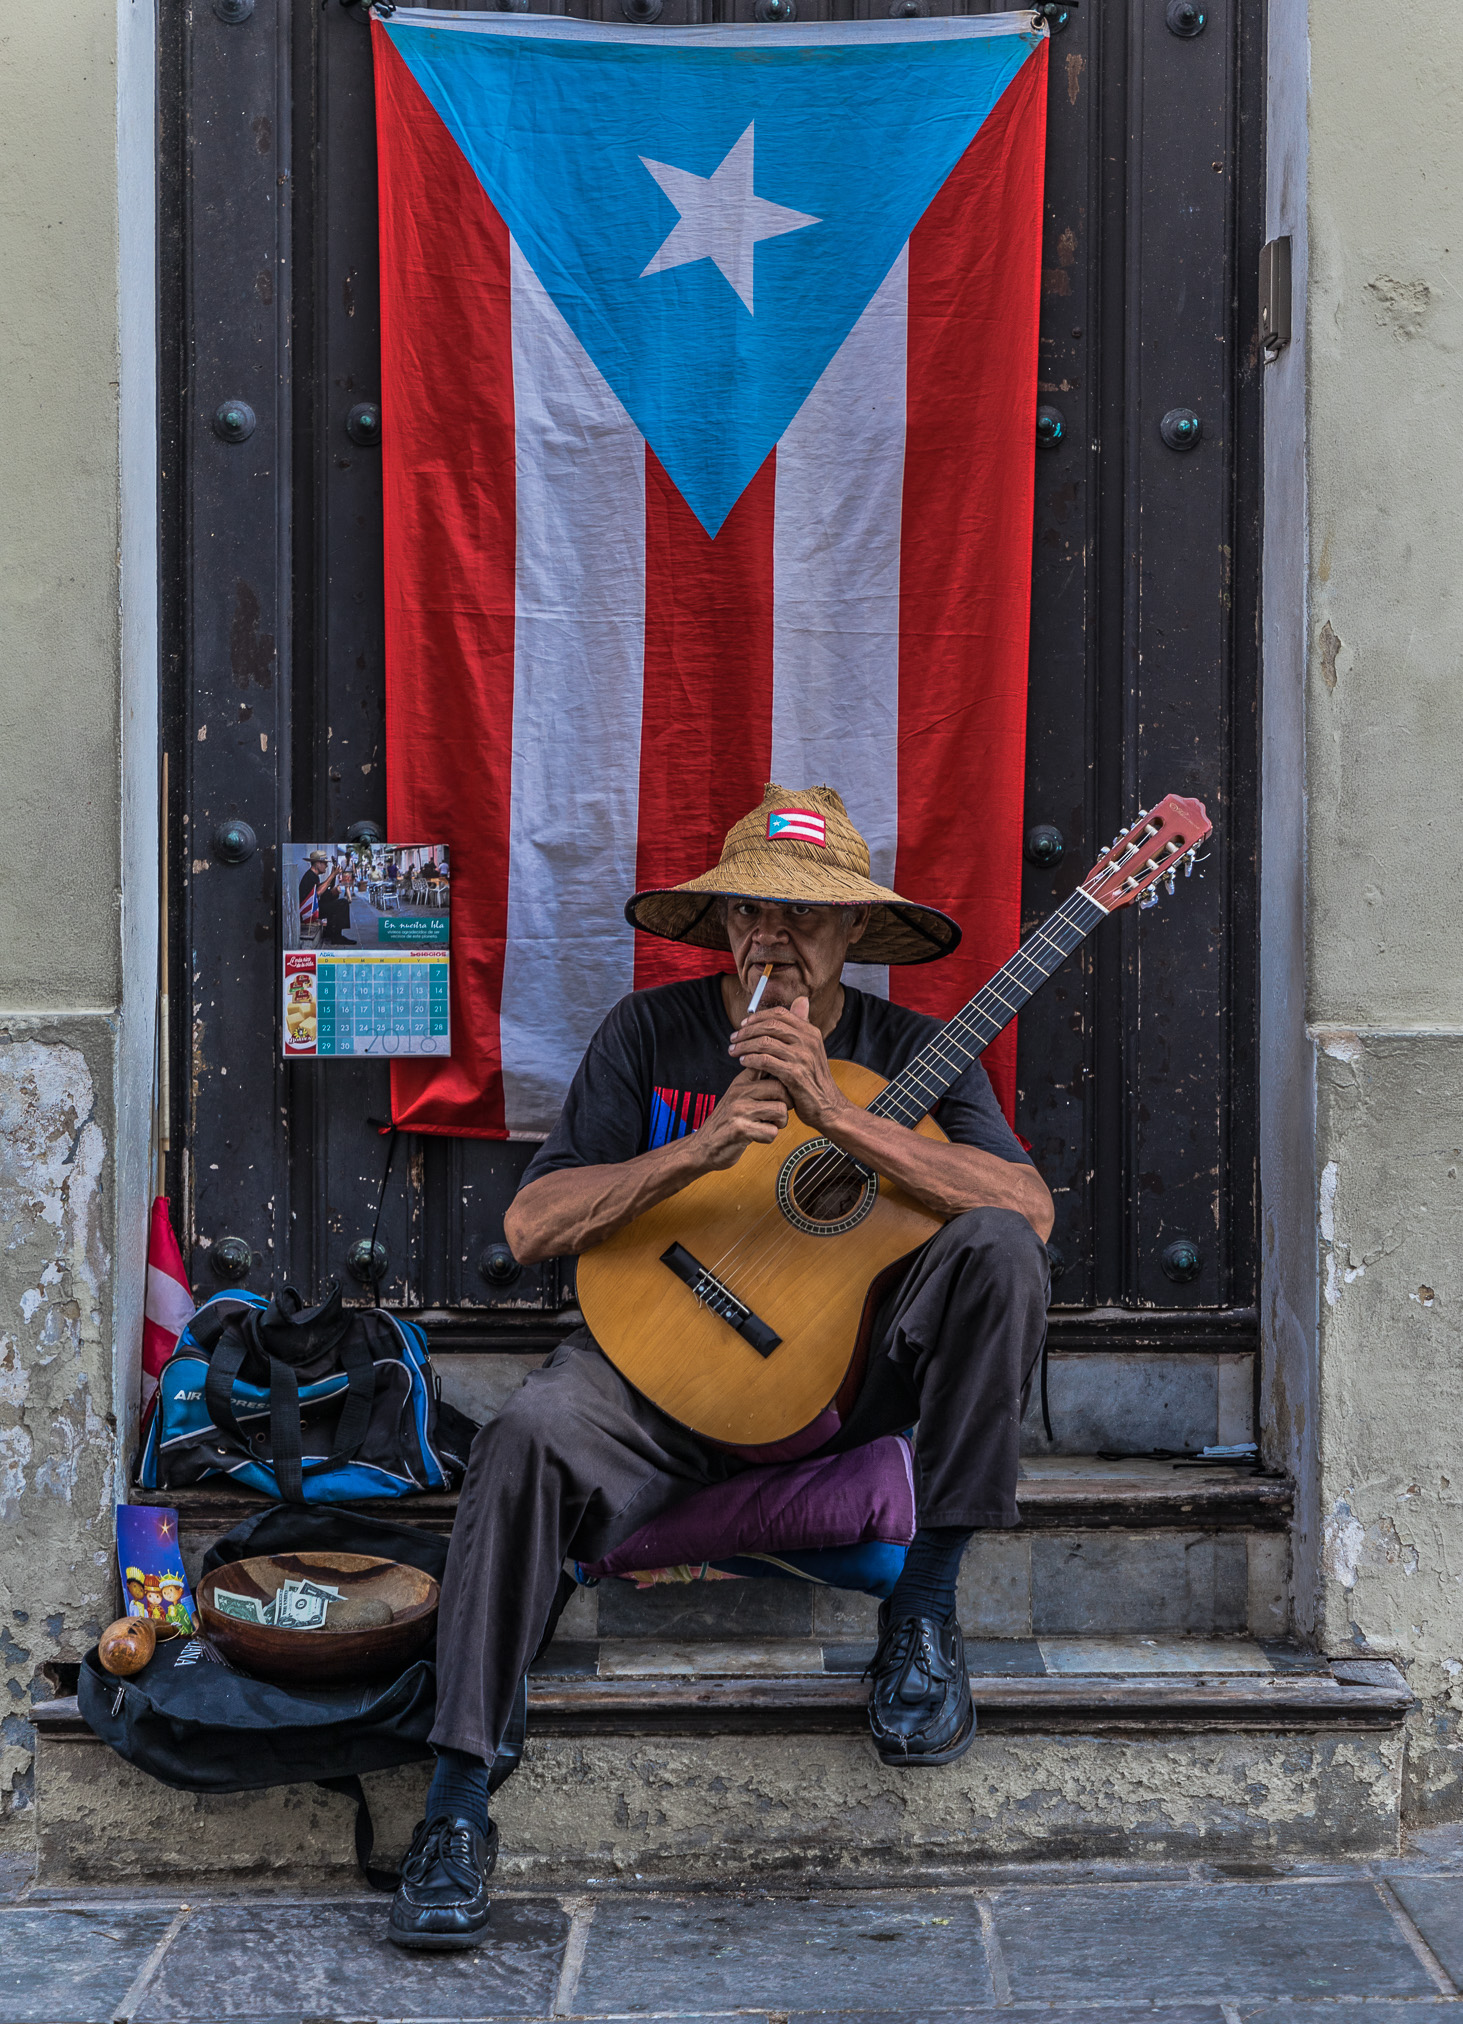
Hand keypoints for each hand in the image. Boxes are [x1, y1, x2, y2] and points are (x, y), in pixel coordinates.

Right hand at [691, 1068, 789, 1170]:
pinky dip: (769, 1138)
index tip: (780, 1091)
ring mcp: (739, 1110)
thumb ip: (756, 1085)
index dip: (782, 1077)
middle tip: (777, 1114)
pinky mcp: (740, 1130)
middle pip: (781, 1089)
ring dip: (779, 1123)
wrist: (702, 1147)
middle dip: (786, 1105)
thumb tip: (782, 1073)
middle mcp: (739, 1092)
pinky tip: (757, 1137)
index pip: (767, 1066)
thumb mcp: (737, 1097)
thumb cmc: (726, 1122)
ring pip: (780, 1110)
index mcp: (740, 1082)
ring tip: (767, 1125)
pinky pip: (772, 1132)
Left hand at [728, 998, 845, 1131]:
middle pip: (770, 1026)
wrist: (828, 1105)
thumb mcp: (812, 1048)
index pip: (780, 1014)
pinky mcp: (794, 1074)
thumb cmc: (814, 1078)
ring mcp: (802, 1057)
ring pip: (764, 1042)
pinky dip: (750, 1059)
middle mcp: (808, 1041)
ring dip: (744, 1045)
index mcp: (811, 1032)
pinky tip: (743, 1062)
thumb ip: (801, 1027)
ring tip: (733, 1051)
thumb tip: (801, 1000)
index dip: (758, 1016)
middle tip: (734, 1038)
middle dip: (747, 1031)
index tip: (744, 1024)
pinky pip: (765, 1060)